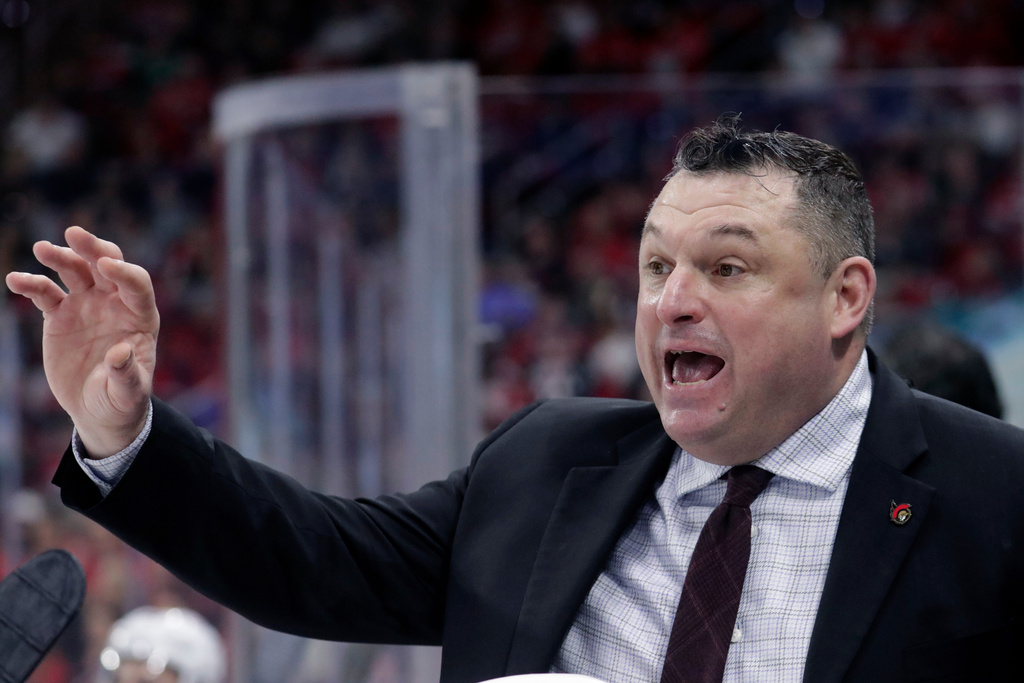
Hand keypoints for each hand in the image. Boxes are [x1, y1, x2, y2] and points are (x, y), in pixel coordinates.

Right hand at [5, 226, 158, 456]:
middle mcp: (114, 304)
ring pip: (75, 272)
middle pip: (107, 266)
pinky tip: (16, 280)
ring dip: (60, 257)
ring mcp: (86, 306)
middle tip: (74, 234)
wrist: (98, 409)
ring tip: (41, 249)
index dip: (125, 273)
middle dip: (94, 249)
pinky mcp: (60, 315)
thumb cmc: (122, 401)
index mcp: (140, 317)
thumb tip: (119, 355)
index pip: (137, 285)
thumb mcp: (127, 393)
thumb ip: (126, 375)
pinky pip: (45, 294)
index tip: (107, 267)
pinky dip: (32, 284)